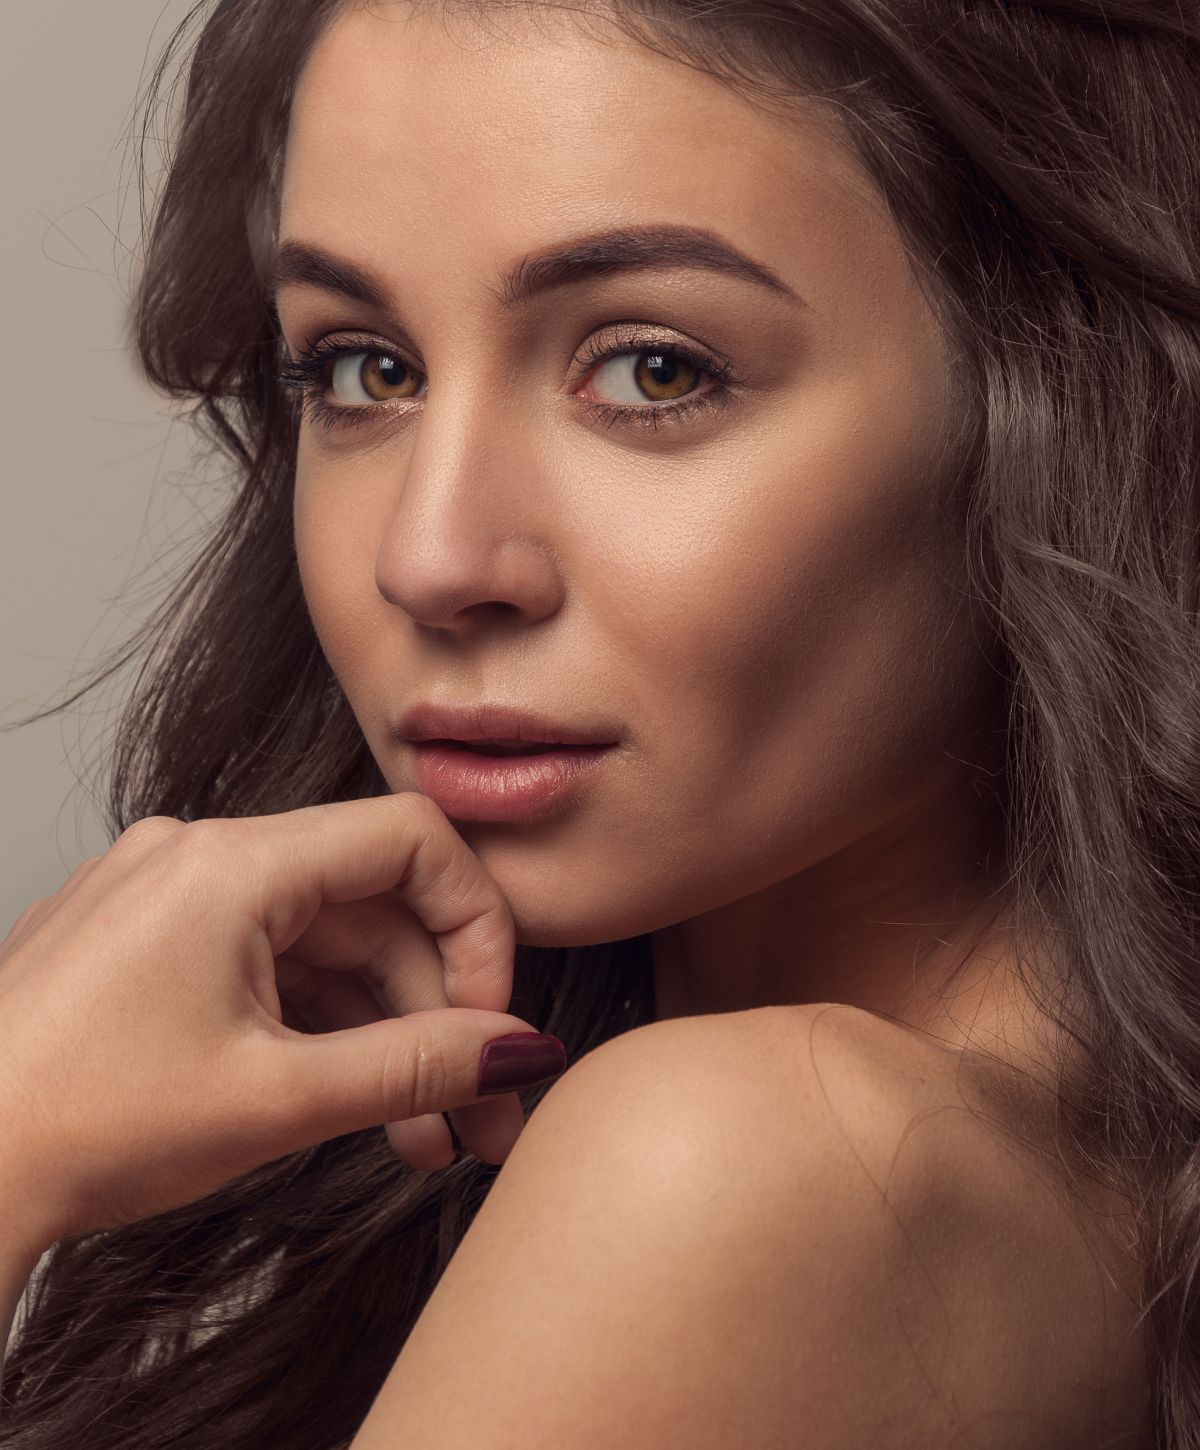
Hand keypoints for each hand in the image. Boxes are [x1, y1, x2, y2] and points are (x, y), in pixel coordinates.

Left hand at [0, 794, 564, 1255]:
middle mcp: (199, 858)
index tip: (491, 1020)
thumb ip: (417, 1065)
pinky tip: (354, 1106)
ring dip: (383, 1036)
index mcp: (229, 864)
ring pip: (324, 947)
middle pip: (372, 908)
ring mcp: (171, 900)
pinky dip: (320, 1029)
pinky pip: (269, 965)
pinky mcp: (151, 945)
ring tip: (422, 1137)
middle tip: (477, 1111)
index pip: (408, 839)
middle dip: (436, 1013)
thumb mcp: (276, 1100)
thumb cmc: (76, 1128)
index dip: (474, 923)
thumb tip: (519, 1049)